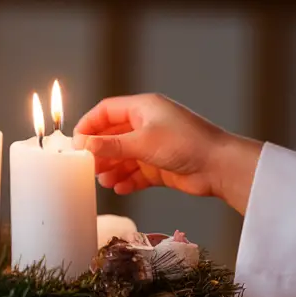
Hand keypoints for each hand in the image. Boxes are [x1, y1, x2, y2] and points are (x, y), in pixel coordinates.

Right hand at [72, 94, 262, 213]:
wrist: (219, 166)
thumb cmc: (186, 144)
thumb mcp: (143, 142)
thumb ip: (111, 145)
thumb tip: (85, 144)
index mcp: (143, 108)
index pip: (106, 111)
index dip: (89, 125)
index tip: (76, 143)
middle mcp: (147, 124)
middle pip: (113, 136)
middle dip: (100, 152)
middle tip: (88, 167)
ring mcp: (155, 146)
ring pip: (124, 156)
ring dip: (112, 169)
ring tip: (104, 182)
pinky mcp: (161, 166)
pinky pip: (137, 173)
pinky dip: (128, 180)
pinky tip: (121, 188)